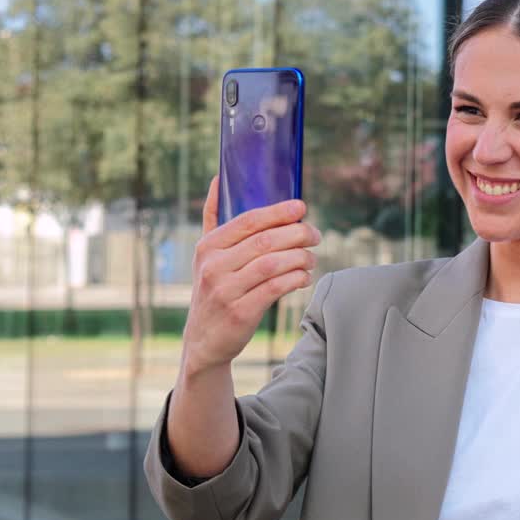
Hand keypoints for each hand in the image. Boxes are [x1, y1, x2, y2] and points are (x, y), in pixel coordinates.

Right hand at [181, 176, 320, 375]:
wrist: (203, 341)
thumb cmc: (212, 289)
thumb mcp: (205, 255)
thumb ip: (212, 217)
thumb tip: (218, 178)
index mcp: (208, 246)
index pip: (248, 220)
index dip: (279, 212)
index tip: (301, 208)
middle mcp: (214, 266)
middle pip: (266, 241)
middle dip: (298, 234)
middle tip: (315, 235)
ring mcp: (226, 290)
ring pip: (274, 264)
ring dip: (301, 258)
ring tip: (312, 258)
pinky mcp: (240, 313)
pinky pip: (276, 288)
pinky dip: (295, 279)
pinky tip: (304, 277)